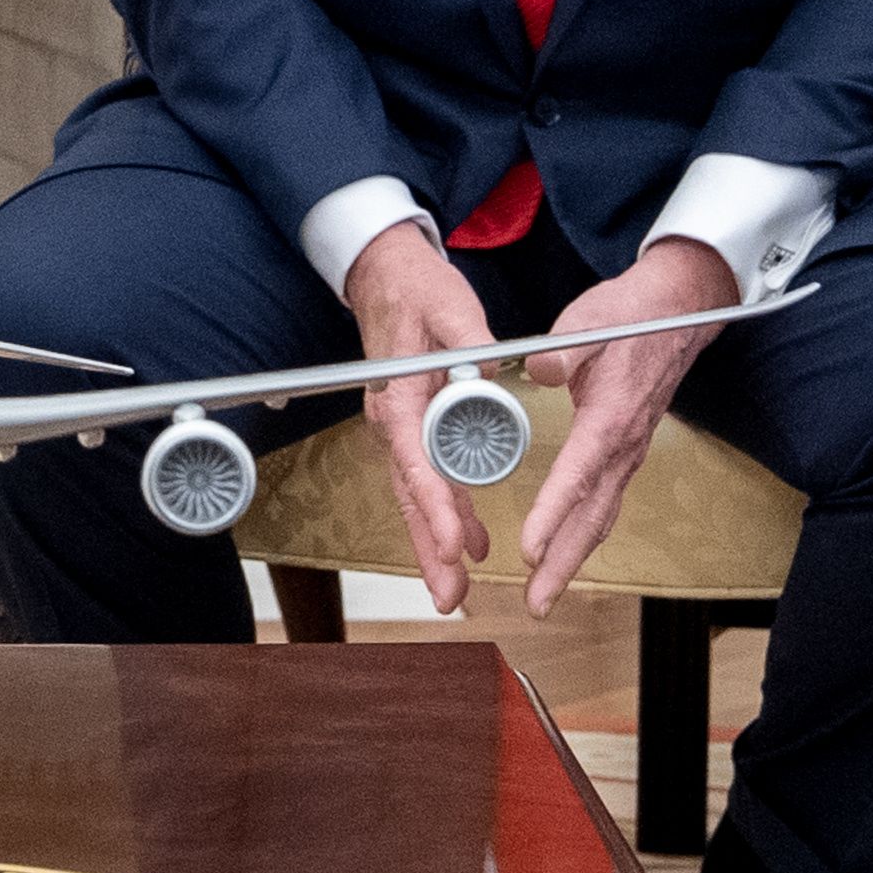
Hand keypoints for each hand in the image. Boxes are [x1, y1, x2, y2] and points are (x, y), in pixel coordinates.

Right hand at [342, 222, 495, 614]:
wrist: (385, 277)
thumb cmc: (415, 290)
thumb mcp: (449, 306)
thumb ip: (469, 342)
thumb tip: (486, 376)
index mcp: (401, 396)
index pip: (417, 461)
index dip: (436, 506)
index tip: (455, 543)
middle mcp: (393, 420)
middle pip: (411, 494)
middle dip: (429, 548)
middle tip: (450, 595)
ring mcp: (401, 427)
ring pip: (416, 495)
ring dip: (435, 542)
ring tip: (455, 589)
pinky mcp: (413, 427)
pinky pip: (427, 479)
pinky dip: (445, 515)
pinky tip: (470, 543)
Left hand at [516, 237, 740, 616]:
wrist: (679, 313)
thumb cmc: (632, 316)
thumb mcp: (590, 320)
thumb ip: (563, 350)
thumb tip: (539, 369)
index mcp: (611, 417)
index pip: (579, 475)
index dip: (553, 514)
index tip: (528, 547)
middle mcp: (623, 445)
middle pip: (593, 516)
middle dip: (563, 562)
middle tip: (536, 603)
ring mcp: (628, 453)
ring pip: (601, 517)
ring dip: (572, 559)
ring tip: (545, 595)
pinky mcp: (626, 452)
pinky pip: (605, 504)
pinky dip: (584, 536)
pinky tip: (564, 555)